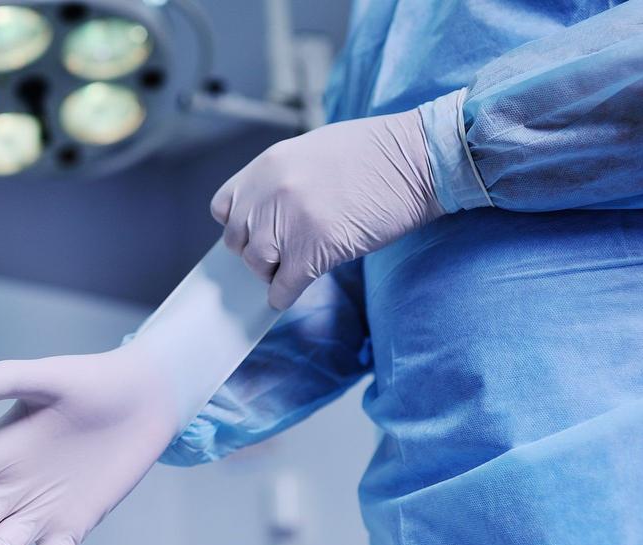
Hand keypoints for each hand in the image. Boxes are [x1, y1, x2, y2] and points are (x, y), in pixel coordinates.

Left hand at [211, 108, 444, 308]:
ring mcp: (288, 223)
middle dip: (256, 251)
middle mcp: (269, 194)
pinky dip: (284, 296)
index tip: (254, 232)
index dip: (238, 224)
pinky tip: (294, 292)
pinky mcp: (312, 252)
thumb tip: (267, 213)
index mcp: (267, 166)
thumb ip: (282, 179)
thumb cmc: (377, 154)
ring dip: (272, 273)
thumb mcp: (312, 151)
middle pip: (237, 240)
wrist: (419, 160)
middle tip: (280, 255)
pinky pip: (283, 288)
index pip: (223, 207)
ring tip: (293, 269)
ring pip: (257, 266)